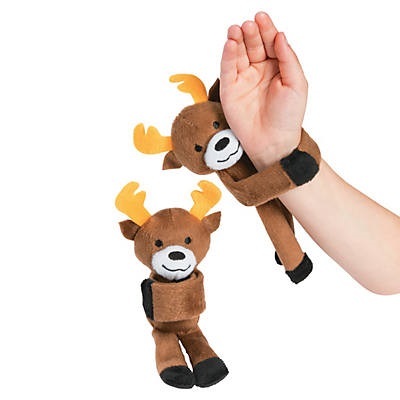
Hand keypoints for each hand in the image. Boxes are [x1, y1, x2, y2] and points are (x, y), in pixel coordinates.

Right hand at [220, 12, 307, 168]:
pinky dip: (227, 56)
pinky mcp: (230, 89)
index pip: (270, 43)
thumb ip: (288, 59)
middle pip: (253, 44)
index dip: (266, 29)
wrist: (272, 142)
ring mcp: (243, 79)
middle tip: (248, 25)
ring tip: (236, 30)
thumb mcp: (297, 84)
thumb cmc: (287, 117)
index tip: (262, 18)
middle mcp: (259, 71)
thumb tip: (280, 36)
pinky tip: (230, 45)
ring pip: (238, 54)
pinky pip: (227, 68)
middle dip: (251, 33)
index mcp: (277, 68)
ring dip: (236, 40)